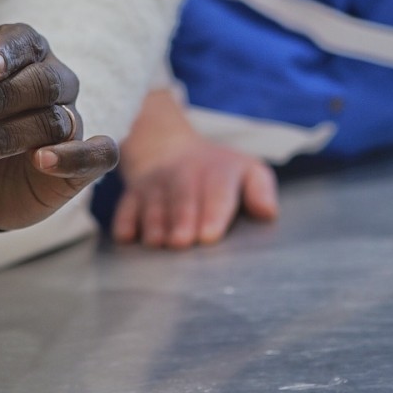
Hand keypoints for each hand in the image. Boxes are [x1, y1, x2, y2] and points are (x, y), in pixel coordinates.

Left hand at [0, 24, 116, 230]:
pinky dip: (74, 154)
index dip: (7, 49)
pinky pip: (95, 151)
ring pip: (53, 119)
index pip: (23, 39)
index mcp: (16, 56)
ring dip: (9, 135)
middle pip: (39, 80)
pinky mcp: (84, 158)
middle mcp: (50, 81)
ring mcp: (70, 119)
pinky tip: (45, 161)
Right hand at [111, 87, 277, 249]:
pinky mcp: (131, 195)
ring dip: (154, 224)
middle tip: (181, 243)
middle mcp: (184, 175)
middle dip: (181, 220)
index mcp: (218, 171)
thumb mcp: (247, 171)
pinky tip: (127, 237)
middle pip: (182, 198)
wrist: (166, 148)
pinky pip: (124, 208)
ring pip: (153, 204)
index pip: (216, 191)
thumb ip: (260, 190)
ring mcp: (155, 184)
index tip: (209, 235)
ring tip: (157, 243)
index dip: (212, 212)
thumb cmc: (217, 173)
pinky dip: (124, 222)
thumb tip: (268, 212)